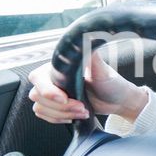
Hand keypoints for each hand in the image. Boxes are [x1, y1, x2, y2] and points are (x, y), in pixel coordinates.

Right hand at [28, 52, 147, 123]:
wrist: (118, 100)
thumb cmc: (112, 83)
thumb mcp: (102, 70)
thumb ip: (91, 55)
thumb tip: (87, 37)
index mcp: (59, 67)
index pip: (39, 77)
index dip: (48, 90)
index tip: (64, 98)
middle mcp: (52, 78)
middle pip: (37, 95)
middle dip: (61, 106)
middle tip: (82, 107)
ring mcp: (52, 93)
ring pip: (40, 107)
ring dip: (62, 114)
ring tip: (83, 112)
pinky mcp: (55, 106)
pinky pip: (43, 114)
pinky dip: (58, 119)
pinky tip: (74, 116)